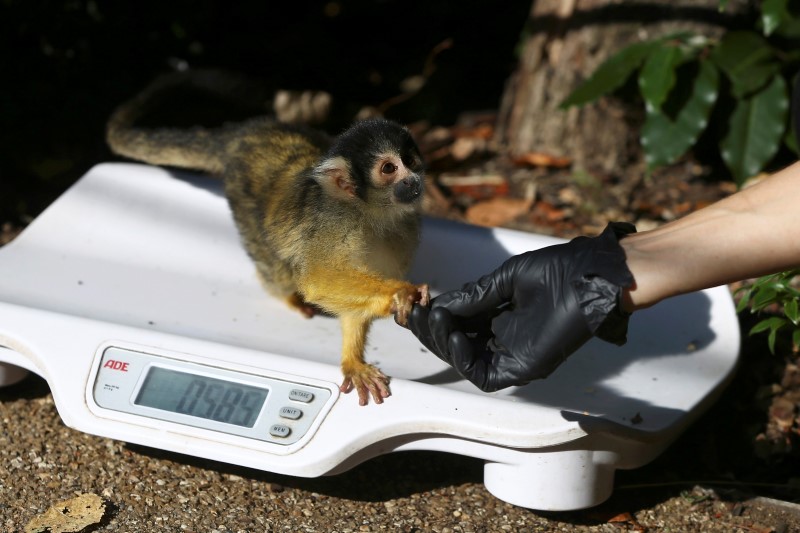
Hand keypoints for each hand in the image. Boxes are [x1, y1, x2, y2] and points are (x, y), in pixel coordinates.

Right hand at [408, 223, 635, 391]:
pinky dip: (465, 361)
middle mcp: (502, 340)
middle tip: (416, 314)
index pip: (457, 326)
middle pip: (455, 346)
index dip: (434, 319)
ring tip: (436, 320)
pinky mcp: (522, 368)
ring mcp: (512, 356)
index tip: (417, 304)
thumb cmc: (556, 272)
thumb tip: (439, 304)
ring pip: (465, 362)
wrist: (588, 277)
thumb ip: (474, 296)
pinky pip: (484, 377)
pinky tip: (455, 338)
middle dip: (431, 332)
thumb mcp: (505, 280)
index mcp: (498, 318)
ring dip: (443, 344)